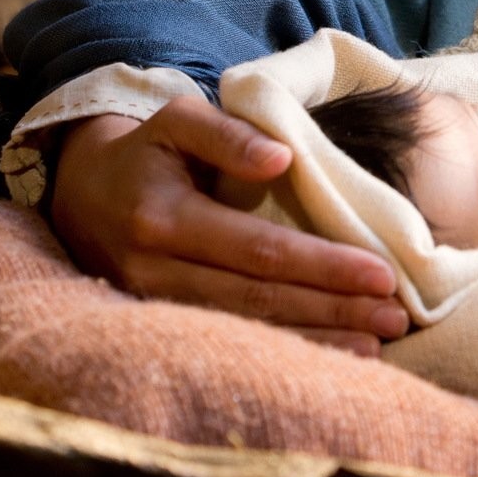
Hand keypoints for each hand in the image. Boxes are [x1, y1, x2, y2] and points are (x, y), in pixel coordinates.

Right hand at [51, 98, 408, 354]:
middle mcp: (157, 271)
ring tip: (378, 344)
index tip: (381, 273)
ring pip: (247, 331)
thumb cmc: (147, 150)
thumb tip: (282, 159)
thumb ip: (228, 133)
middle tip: (397, 317)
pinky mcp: (160, 326)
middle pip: (260, 299)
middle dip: (334, 310)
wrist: (80, 194)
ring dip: (317, 341)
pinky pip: (230, 343)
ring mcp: (155, 306)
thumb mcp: (179, 120)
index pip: (260, 251)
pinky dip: (284, 350)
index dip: (323, 266)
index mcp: (166, 218)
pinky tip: (331, 357)